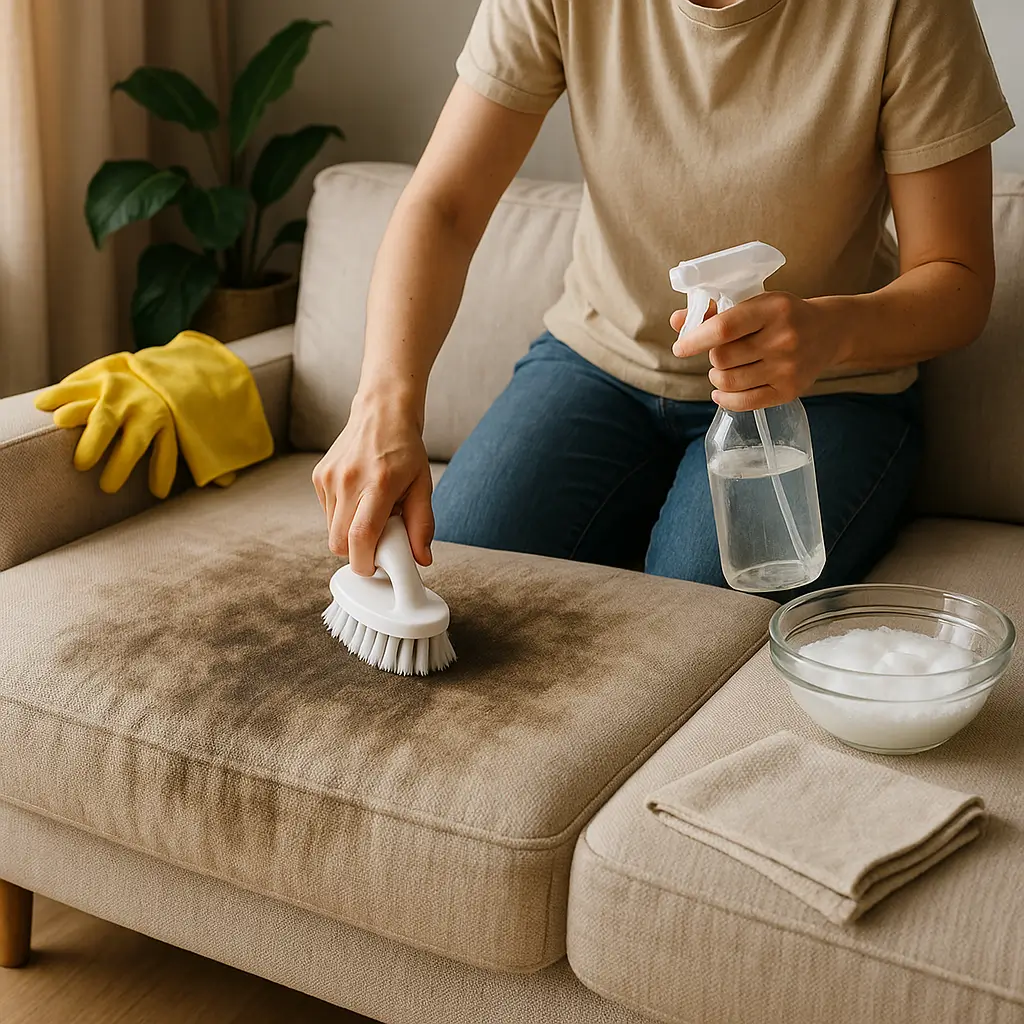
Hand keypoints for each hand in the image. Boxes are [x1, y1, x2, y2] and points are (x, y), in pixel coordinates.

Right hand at [312, 393, 433, 575]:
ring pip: (331, 531)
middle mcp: (348, 481)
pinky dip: (341, 516)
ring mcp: (329, 478)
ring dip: (349, 533)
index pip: (361, 536)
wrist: (381, 413)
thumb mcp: (422, 486)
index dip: (365, 562)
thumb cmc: (405, 449)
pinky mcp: (318, 476)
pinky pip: (327, 513)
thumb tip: (421, 559)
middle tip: (376, 541)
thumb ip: (422, 525)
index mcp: (378, 484)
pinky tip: (358, 498)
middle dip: (356, 553)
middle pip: (339, 543)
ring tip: (370, 512)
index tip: (374, 567)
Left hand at [670, 292, 845, 410]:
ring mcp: (788, 368)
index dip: (695, 339)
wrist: (830, 331)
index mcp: (773, 309)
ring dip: (716, 377)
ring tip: (723, 369)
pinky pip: (744, 403)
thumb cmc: (783, 315)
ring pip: (729, 381)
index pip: (724, 328)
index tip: (680, 348)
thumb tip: (677, 321)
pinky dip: (725, 399)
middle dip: (712, 357)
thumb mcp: (755, 303)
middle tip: (718, 353)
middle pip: (723, 357)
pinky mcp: (789, 391)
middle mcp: (783, 339)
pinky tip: (721, 391)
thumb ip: (716, 312)